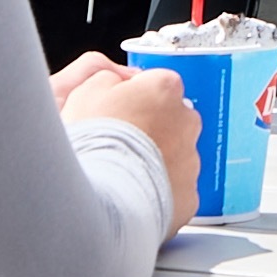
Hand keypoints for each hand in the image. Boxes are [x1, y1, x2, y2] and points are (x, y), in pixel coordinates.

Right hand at [59, 49, 201, 195]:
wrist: (100, 197)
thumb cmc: (92, 144)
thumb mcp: (86, 92)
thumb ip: (109, 79)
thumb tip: (117, 83)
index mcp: (164, 89)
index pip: (156, 84)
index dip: (132, 99)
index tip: (117, 112)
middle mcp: (186, 121)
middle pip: (171, 118)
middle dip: (151, 128)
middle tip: (119, 144)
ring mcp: (190, 160)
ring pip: (176, 155)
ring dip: (156, 160)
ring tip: (123, 173)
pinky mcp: (188, 195)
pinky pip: (176, 189)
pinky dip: (159, 191)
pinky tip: (134, 194)